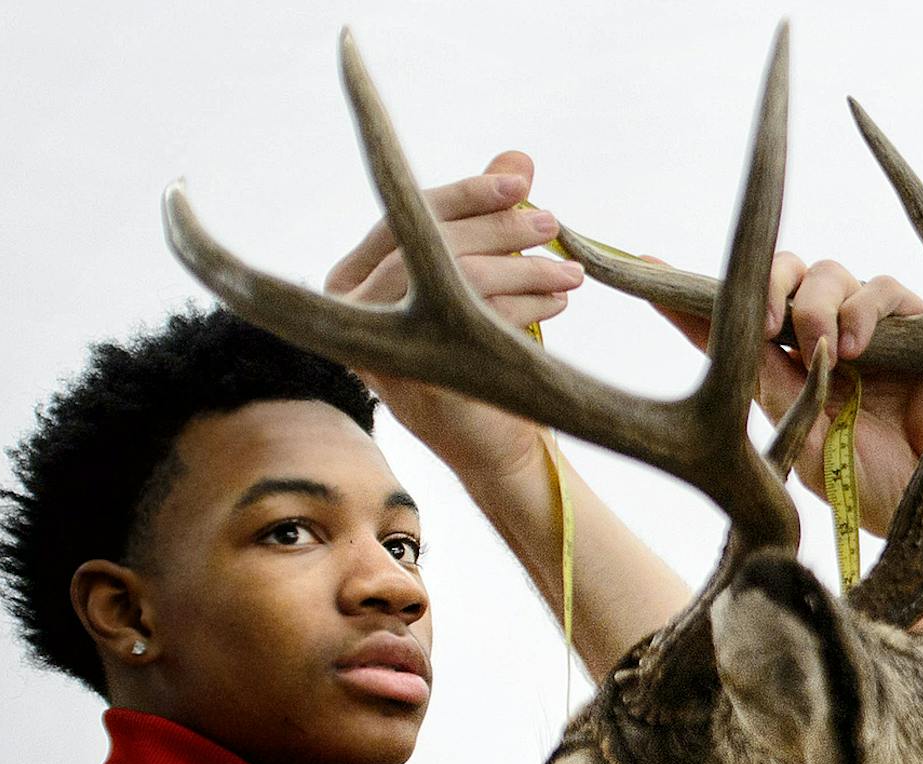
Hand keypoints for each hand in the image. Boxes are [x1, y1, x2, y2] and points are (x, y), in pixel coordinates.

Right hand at [324, 151, 584, 482]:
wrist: (492, 448)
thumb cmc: (481, 354)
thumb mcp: (484, 278)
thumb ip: (490, 220)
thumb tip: (518, 158)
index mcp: (354, 278)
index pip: (409, 215)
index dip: (467, 192)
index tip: (521, 182)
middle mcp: (351, 311)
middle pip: (431, 242)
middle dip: (502, 228)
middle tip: (553, 223)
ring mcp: (379, 347)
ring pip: (457, 279)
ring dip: (524, 267)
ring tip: (571, 272)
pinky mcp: (418, 379)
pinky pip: (476, 322)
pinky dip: (527, 303)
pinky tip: (560, 301)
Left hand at [653, 255, 922, 534]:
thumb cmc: (879, 485)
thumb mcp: (808, 444)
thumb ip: (776, 393)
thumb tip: (737, 343)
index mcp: (786, 372)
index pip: (729, 323)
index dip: (688, 296)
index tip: (644, 266)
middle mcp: (821, 342)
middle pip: (780, 278)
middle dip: (766, 288)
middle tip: (766, 323)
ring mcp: (866, 329)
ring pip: (827, 274)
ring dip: (817, 305)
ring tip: (829, 350)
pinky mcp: (912, 324)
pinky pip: (879, 288)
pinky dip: (863, 308)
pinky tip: (858, 346)